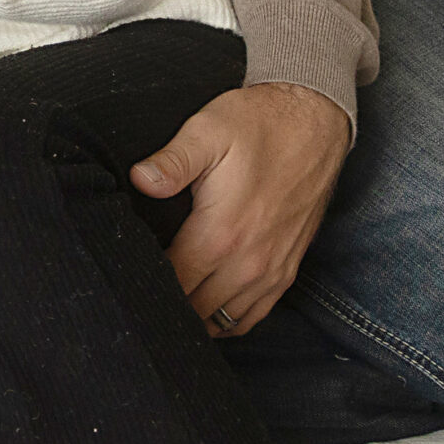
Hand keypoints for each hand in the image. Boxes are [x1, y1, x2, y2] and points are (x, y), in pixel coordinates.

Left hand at [129, 82, 349, 334]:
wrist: (315, 123)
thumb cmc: (258, 124)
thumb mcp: (208, 131)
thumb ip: (171, 161)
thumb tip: (139, 180)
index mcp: (221, 233)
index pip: (173, 282)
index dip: (147, 281)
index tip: (128, 270)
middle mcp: (249, 262)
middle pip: (195, 309)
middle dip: (167, 302)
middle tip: (142, 286)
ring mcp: (272, 271)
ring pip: (224, 320)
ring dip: (195, 316)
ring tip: (169, 299)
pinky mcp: (288, 270)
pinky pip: (253, 317)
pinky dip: (228, 320)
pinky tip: (207, 308)